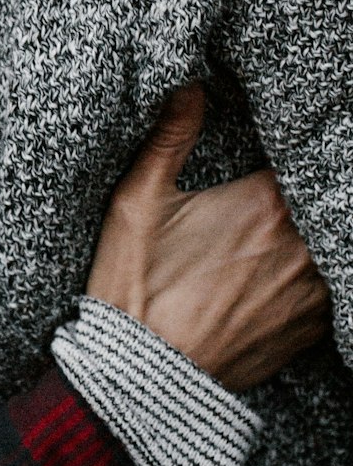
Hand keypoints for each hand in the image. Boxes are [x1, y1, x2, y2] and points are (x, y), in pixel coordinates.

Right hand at [87, 83, 329, 389]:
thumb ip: (169, 137)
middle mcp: (301, 247)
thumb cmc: (132, 293)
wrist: (137, 382)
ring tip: (276, 247)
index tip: (273, 172)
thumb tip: (190, 83)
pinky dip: (317, 283)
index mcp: (266, 203)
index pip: (307, 159)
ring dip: (314, 243)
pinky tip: (284, 282)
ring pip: (333, 249)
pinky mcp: (309, 333)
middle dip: (306, 202)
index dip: (296, 156)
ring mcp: (311, 294)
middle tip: (267, 218)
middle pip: (325, 204)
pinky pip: (333, 295)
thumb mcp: (136, 206)